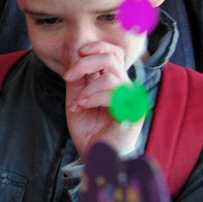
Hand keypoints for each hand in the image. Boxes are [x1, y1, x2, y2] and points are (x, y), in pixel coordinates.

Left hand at [63, 41, 143, 157]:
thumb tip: (75, 55)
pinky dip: (93, 97)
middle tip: (69, 77)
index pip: (113, 52)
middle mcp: (124, 87)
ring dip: (87, 88)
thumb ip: (78, 79)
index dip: (96, 47)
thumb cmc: (88, 130)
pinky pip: (115, 94)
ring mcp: (131, 99)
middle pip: (111, 57)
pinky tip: (82, 106)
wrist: (94, 154)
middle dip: (85, 63)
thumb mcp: (76, 98)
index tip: (77, 53)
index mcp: (113, 81)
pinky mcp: (133, 112)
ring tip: (77, 103)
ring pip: (111, 76)